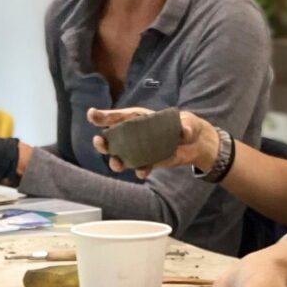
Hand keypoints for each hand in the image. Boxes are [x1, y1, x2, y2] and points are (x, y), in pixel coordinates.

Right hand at [87, 107, 217, 176]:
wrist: (195, 144)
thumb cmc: (186, 125)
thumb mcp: (187, 122)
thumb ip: (185, 125)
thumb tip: (184, 131)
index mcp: (138, 118)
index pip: (118, 117)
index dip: (104, 116)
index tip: (91, 115)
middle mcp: (134, 135)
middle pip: (112, 139)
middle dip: (102, 142)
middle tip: (99, 142)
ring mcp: (139, 151)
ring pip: (120, 157)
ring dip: (115, 162)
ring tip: (117, 163)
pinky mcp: (147, 163)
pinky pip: (139, 168)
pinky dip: (140, 171)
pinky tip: (143, 171)